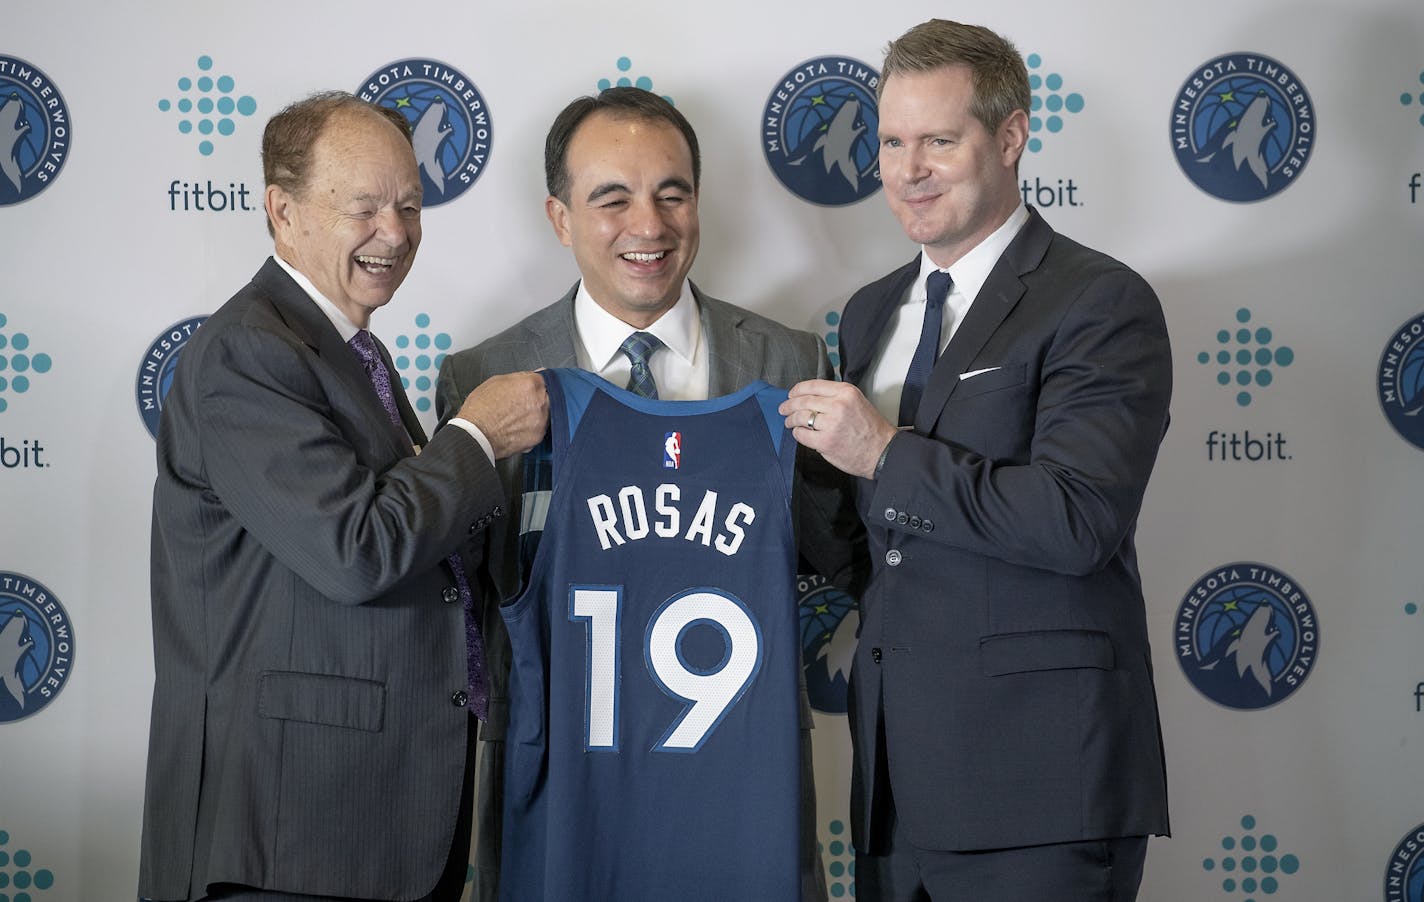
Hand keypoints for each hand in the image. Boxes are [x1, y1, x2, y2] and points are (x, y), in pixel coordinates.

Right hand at [455, 371, 548, 459]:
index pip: (544, 379)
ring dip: (536, 414)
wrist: (475, 436)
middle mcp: (540, 402)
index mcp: (531, 385)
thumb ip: (519, 377)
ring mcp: (541, 421)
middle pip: (548, 396)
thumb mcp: (496, 382)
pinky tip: (517, 428)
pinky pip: (539, 429)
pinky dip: (531, 428)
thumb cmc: (480, 409)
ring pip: (546, 414)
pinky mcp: (538, 437)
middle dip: (538, 398)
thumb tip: (533, 375)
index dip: (536, 384)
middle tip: (521, 404)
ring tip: (516, 417)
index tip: (533, 387)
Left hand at [778, 379, 896, 479]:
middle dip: (789, 405)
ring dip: (791, 420)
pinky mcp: (826, 441)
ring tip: (789, 422)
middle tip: (783, 409)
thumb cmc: (871, 429)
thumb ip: (835, 397)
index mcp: (846, 392)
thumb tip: (809, 398)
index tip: (791, 394)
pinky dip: (798, 434)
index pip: (813, 385)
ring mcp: (831, 424)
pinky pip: (802, 434)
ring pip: (801, 417)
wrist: (882, 451)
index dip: (797, 390)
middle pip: (803, 401)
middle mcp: (838, 405)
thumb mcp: (857, 402)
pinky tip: (799, 434)